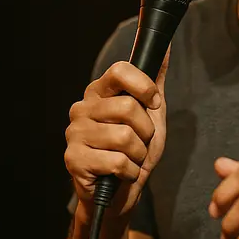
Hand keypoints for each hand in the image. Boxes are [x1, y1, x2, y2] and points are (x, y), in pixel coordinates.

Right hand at [63, 51, 168, 217]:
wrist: (121, 191)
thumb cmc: (134, 150)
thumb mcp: (151, 112)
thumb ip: (154, 80)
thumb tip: (165, 47)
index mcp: (99, 92)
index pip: (120, 70)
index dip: (144, 86)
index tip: (153, 104)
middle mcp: (82, 108)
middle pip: (128, 107)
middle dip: (145, 131)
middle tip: (139, 142)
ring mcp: (74, 133)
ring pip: (125, 137)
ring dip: (138, 154)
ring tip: (129, 158)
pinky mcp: (73, 159)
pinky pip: (117, 161)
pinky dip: (129, 171)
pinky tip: (120, 173)